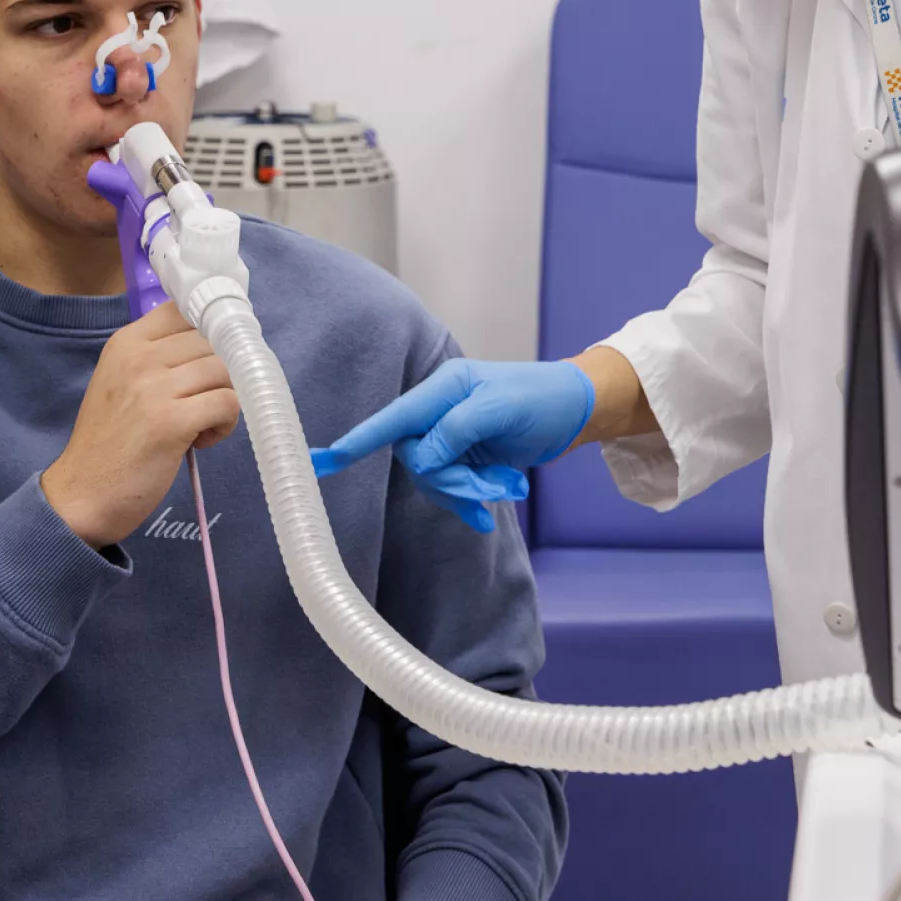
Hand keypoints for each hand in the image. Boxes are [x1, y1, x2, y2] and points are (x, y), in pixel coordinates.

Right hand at [43, 303, 239, 546]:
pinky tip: (200, 440)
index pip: (186, 310)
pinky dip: (226, 423)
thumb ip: (159, 358)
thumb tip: (218, 342)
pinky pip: (228, 402)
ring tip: (202, 425)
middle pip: (214, 341)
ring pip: (226, 370)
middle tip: (204, 404)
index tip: (215, 356)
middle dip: (222, 372)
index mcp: (126, 342)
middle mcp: (138, 357)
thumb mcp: (122, 384)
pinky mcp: (171, 420)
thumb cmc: (110, 443)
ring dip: (226, 399)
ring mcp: (154, 387)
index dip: (212, 330)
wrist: (81, 496)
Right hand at [310, 358, 594, 531]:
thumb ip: (455, 431)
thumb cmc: (542, 398)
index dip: (359, 440)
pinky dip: (470, 501)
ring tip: (509, 488)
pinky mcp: (466, 457)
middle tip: (491, 489)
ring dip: (468, 492)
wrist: (577, 409)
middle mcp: (441, 411)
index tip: (323, 460)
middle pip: (416, 459)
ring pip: (434, 478)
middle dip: (450, 481)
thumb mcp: (500, 409)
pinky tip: (490, 512)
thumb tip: (421, 459)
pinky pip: (451, 487)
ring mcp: (453, 436)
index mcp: (444, 388)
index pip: (394, 419)